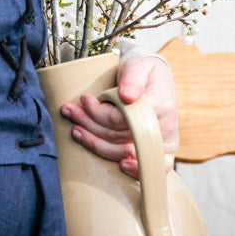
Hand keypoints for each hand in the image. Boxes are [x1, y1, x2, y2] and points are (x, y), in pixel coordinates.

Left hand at [59, 54, 178, 177]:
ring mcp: (163, 143)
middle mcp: (164, 127)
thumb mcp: (139, 64)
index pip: (122, 118)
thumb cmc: (145, 72)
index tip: (83, 99)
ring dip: (96, 143)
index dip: (99, 112)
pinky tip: (119, 167)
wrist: (157, 80)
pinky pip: (150, 170)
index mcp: (160, 104)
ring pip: (125, 152)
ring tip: (75, 130)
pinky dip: (134, 170)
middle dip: (90, 124)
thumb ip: (133, 77)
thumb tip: (127, 96)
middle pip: (119, 135)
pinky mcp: (161, 154)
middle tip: (69, 111)